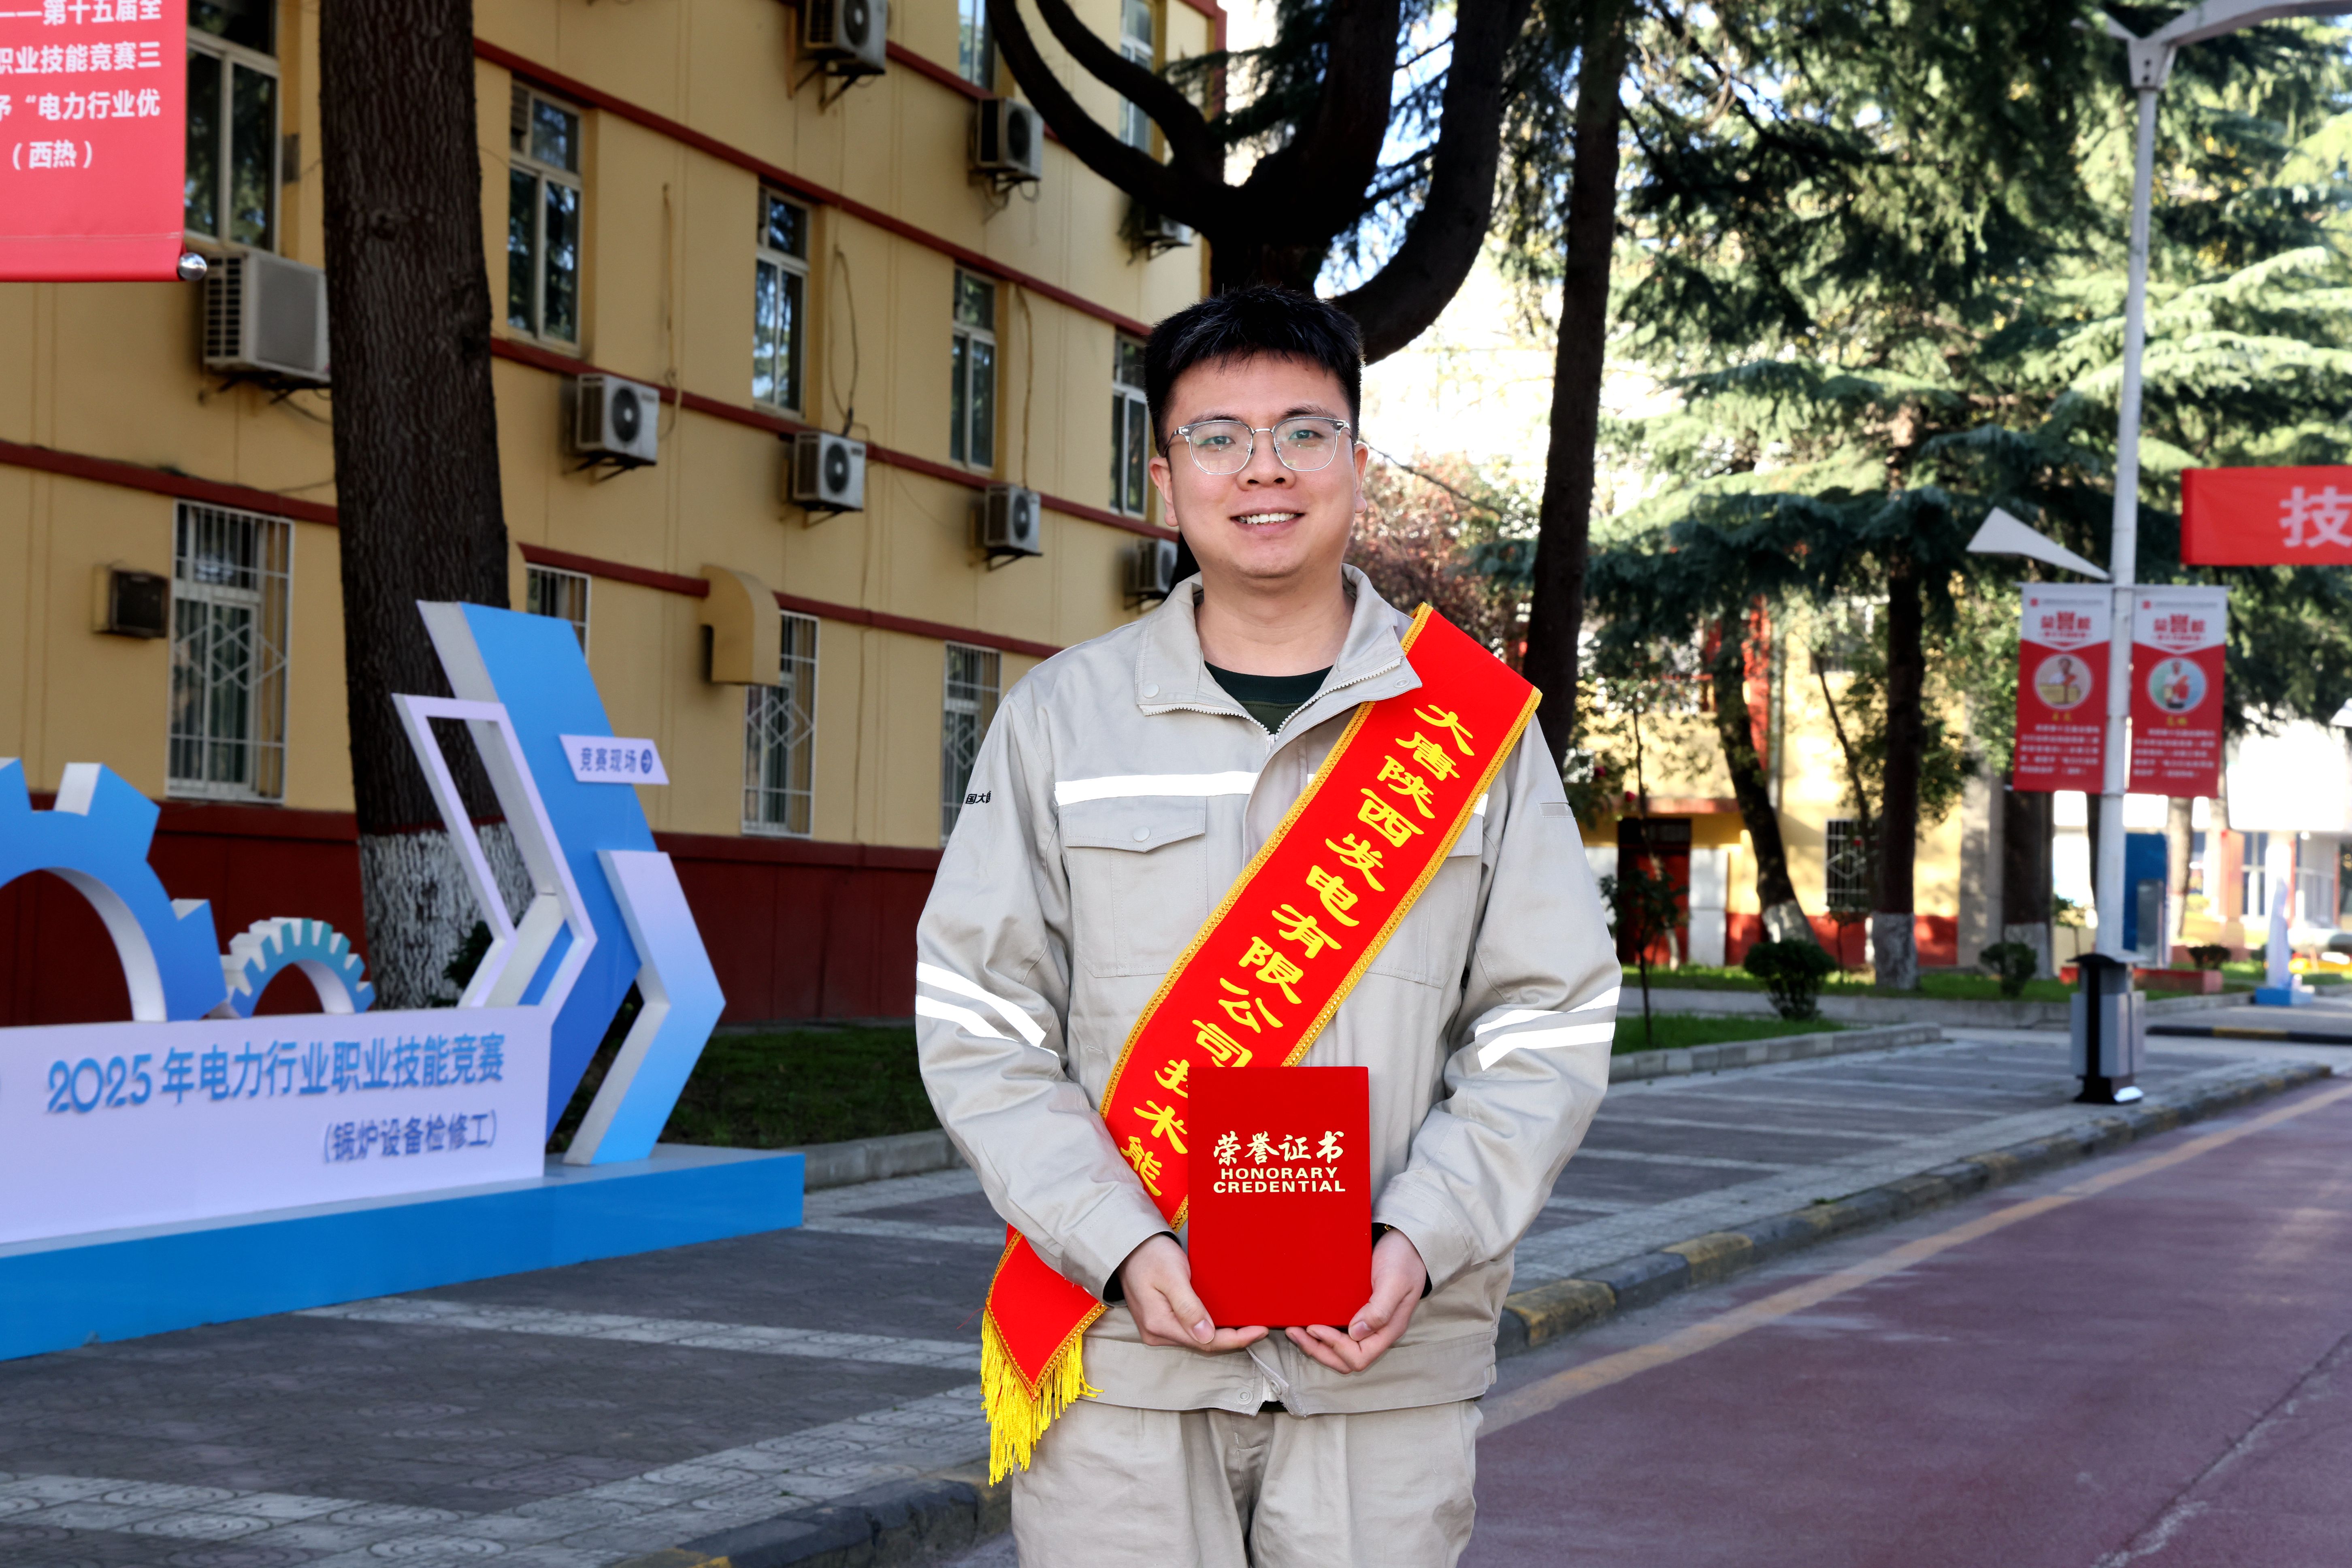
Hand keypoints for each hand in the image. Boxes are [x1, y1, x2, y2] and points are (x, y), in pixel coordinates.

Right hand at [1116, 1234, 1267, 1353]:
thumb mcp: (1171, 1276)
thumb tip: (1207, 1336)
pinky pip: (1191, 1331)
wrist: (1127, 1246)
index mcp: (1159, 1325)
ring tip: (1249, 1326)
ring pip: (1198, 1340)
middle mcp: (1157, 1334)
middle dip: (1233, 1339)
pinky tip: (1226, 1322)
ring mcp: (1158, 1330)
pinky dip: (1211, 1328)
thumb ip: (1188, 1306)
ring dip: (1223, 1335)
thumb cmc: (1150, 1255)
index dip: (1236, 1339)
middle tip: (1261, 1328)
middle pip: (1203, 1345)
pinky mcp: (1161, 1322)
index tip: (1260, 1330)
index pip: (1205, 1342)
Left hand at [1286, 1228, 1426, 1374]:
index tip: (1315, 1326)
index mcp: (1388, 1330)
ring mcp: (1366, 1323)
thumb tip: (1355, 1332)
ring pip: (1338, 1350)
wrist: (1406, 1241)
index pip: (1359, 1357)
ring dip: (1314, 1344)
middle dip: (1318, 1350)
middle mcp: (1376, 1332)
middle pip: (1345, 1360)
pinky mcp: (1356, 1311)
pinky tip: (1304, 1319)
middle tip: (1294, 1331)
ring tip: (1292, 1329)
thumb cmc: (1403, 1258)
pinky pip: (1336, 1331)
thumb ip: (1380, 1309)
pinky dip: (1318, 1331)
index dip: (1335, 1347)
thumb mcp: (1395, 1281)